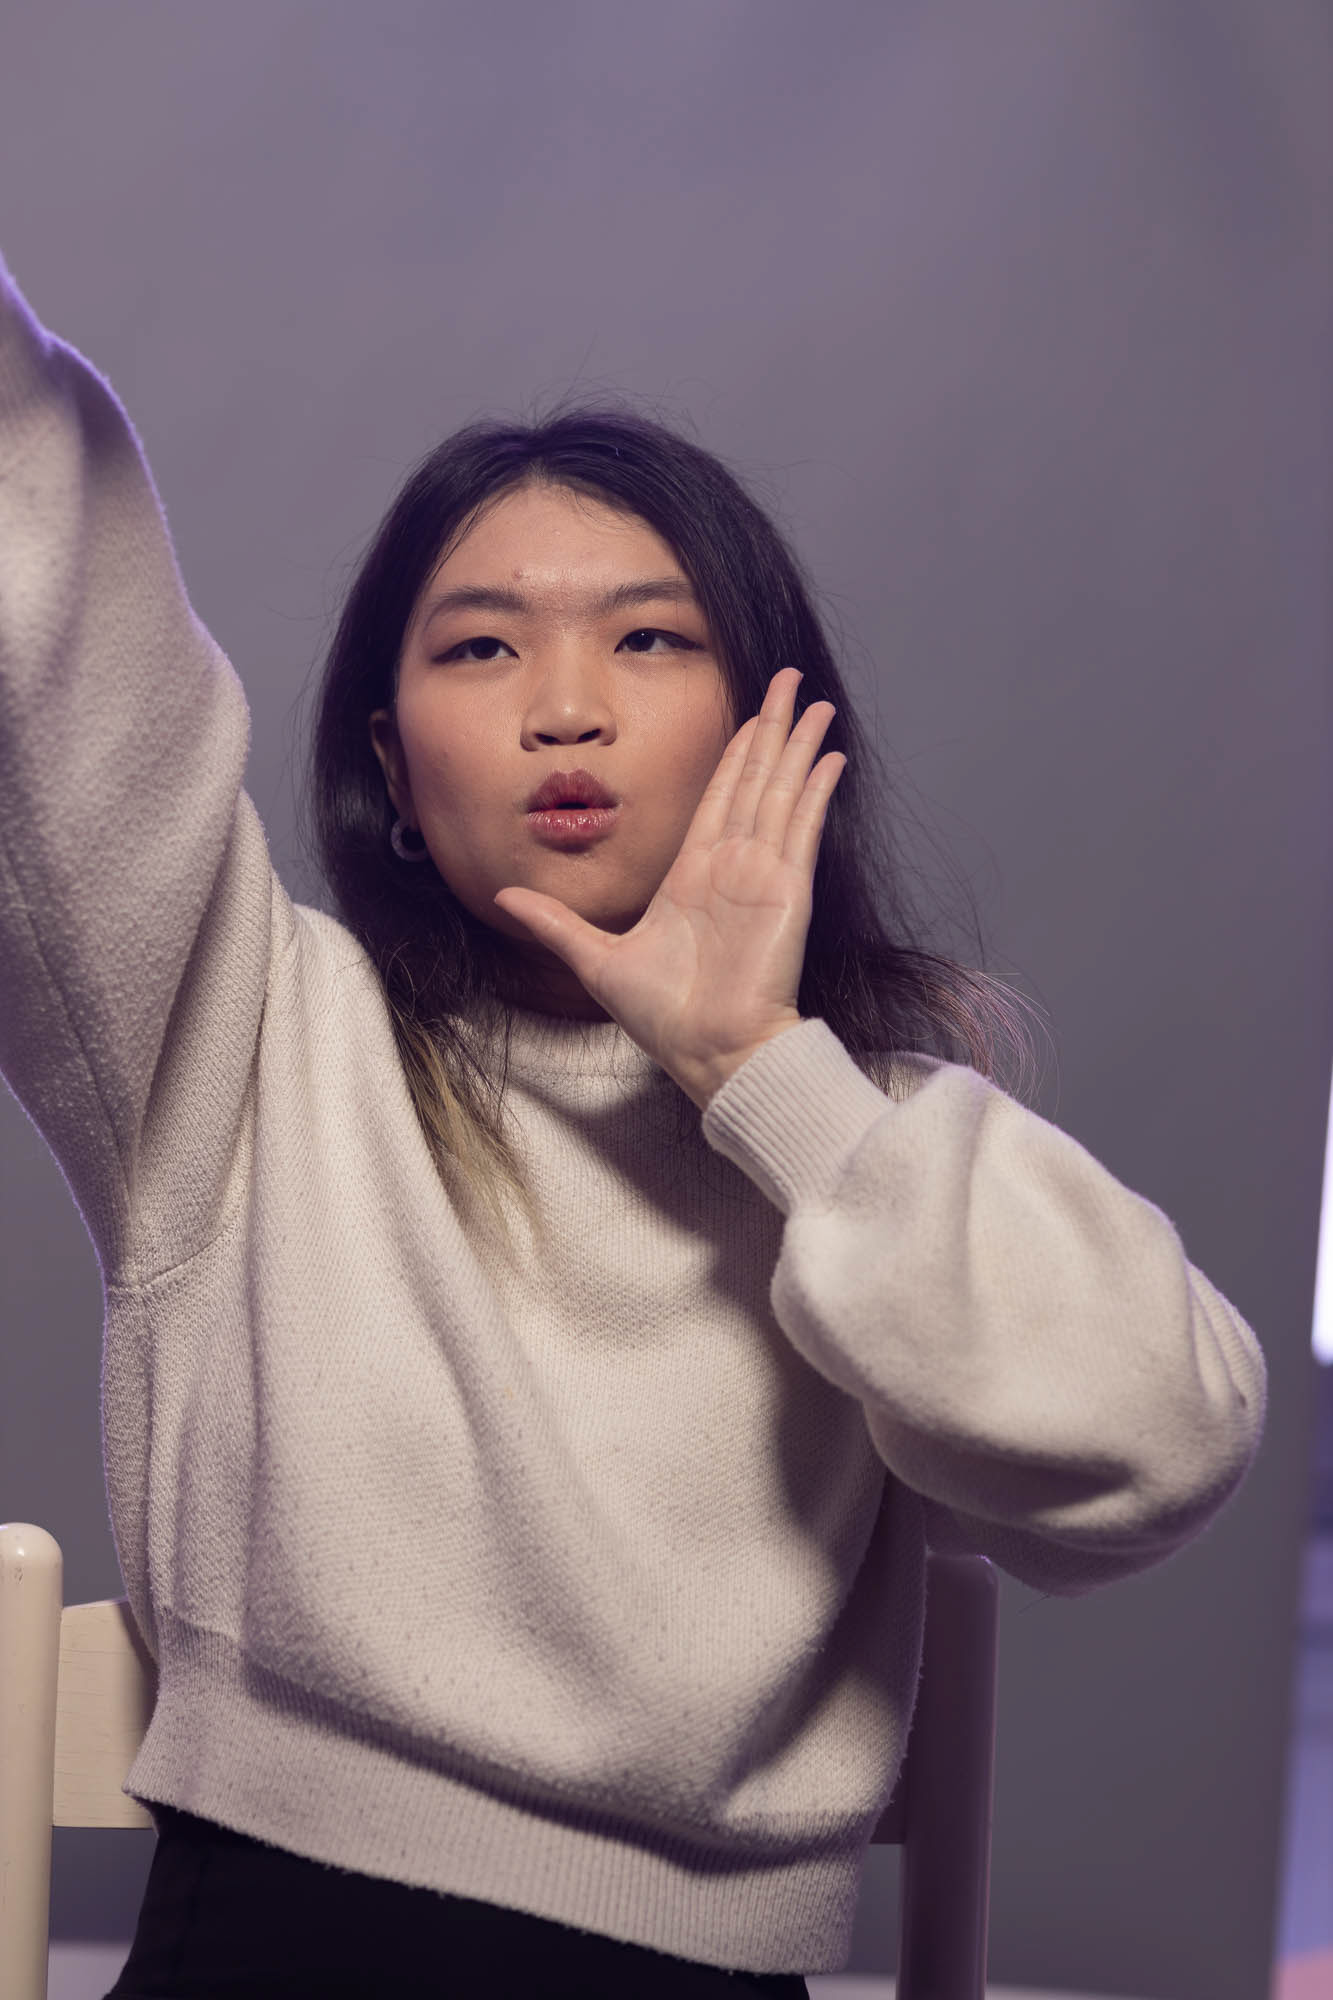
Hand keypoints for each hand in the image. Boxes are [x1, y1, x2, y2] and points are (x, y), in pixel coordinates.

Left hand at [492, 668, 845, 1108]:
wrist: (710, 1053)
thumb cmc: (664, 1019)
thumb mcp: (594, 959)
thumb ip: (555, 922)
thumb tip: (505, 895)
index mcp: (692, 877)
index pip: (718, 798)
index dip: (733, 754)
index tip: (749, 715)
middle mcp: (732, 866)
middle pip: (755, 780)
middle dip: (771, 728)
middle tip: (789, 682)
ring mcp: (763, 874)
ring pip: (782, 792)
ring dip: (799, 745)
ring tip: (815, 701)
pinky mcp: (787, 889)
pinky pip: (802, 827)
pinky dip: (815, 789)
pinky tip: (828, 756)